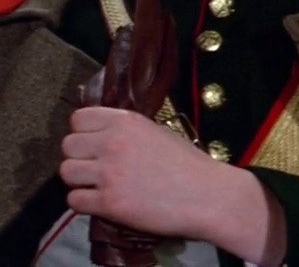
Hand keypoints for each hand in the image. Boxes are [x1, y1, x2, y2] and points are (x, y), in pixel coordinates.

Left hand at [60, 107, 285, 264]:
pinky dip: (85, 203)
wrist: (209, 195)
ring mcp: (109, 172)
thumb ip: (128, 132)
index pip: (79, 118)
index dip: (84, 132)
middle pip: (68, 146)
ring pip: (66, 172)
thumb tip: (101, 136)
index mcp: (128, 121)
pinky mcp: (109, 202)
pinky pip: (74, 200)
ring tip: (99, 186)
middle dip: (80, 157)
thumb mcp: (159, 134)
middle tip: (97, 168)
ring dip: (80, 181)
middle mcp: (114, 142)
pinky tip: (103, 202)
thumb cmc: (190, 165)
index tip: (95, 143)